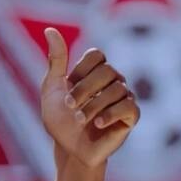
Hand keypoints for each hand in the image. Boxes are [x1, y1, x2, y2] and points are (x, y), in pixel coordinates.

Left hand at [40, 28, 139, 169]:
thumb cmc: (60, 121)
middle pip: (107, 70)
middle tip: (70, 106)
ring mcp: (124, 98)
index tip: (68, 87)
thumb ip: (56, 60)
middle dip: (84, 89)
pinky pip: (128, 106)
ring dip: (93, 106)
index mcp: (95, 72)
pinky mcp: (131, 117)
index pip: (97, 55)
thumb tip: (50, 30)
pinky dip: (110, 114)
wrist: (69, 150)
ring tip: (80, 120)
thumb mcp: (52, 89)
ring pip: (117, 89)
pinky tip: (96, 123)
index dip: (81, 70)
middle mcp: (112, 81)